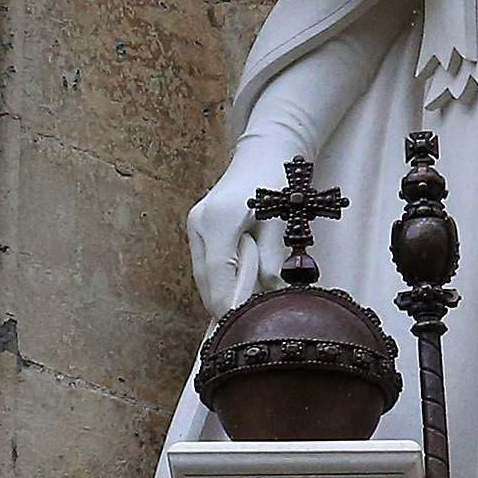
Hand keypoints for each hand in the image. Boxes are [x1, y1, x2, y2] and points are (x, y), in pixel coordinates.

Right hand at [188, 168, 272, 315]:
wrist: (265, 152)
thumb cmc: (277, 182)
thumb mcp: (281, 221)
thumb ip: (273, 259)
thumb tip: (271, 295)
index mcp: (220, 220)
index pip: (218, 274)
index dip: (228, 304)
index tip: (238, 325)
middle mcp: (200, 223)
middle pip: (205, 279)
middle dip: (224, 302)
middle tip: (247, 319)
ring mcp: (195, 225)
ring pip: (204, 274)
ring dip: (222, 290)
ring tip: (248, 302)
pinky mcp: (198, 227)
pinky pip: (207, 263)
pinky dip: (221, 278)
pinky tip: (240, 283)